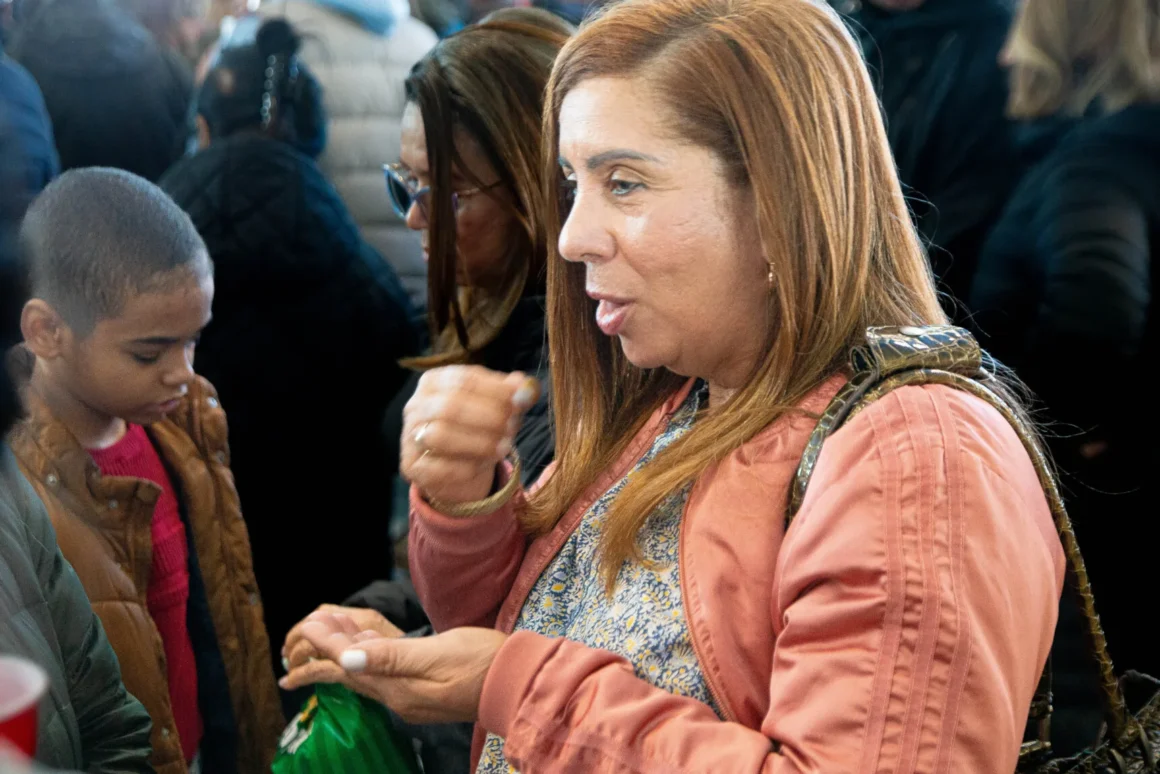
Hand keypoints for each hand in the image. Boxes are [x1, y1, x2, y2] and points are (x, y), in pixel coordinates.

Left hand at [278, 612, 507, 723]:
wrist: (517, 682)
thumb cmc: (482, 662)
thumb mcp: (435, 653)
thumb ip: (390, 656)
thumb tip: (347, 658)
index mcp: (398, 687)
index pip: (349, 665)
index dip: (324, 647)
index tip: (304, 631)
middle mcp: (400, 698)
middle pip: (353, 675)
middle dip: (324, 660)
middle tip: (297, 652)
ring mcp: (413, 700)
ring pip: (368, 676)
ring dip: (345, 659)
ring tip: (325, 644)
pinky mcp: (426, 695)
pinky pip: (386, 678)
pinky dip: (370, 661)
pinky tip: (371, 649)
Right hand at [402, 365, 538, 505]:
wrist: (456, 464)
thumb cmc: (477, 425)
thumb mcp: (495, 404)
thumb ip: (511, 394)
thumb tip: (527, 387)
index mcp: (434, 381)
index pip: (464, 379)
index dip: (496, 390)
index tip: (521, 400)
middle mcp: (415, 406)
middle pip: (450, 406)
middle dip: (488, 417)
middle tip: (513, 427)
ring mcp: (409, 436)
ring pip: (441, 436)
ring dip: (479, 443)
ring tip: (505, 448)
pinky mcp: (412, 466)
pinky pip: (438, 468)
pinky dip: (466, 467)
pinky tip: (485, 465)